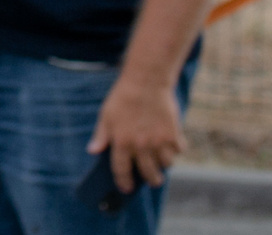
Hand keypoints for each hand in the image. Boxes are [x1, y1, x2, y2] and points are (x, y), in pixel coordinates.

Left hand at [91, 74, 184, 192]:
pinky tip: (171, 145)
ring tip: (160, 160)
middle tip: (152, 179)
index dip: (123, 182)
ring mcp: (159, 142)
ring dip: (163, 165)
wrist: (145, 83)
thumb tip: (92, 151)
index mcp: (121, 142)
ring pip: (166, 165)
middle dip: (150, 180)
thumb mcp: (105, 116)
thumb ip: (100, 136)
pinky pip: (178, 151)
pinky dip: (176, 150)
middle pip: (148, 174)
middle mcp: (141, 146)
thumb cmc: (122, 99)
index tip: (126, 189)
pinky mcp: (174, 135)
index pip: (121, 170)